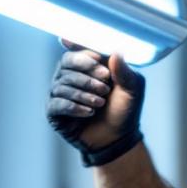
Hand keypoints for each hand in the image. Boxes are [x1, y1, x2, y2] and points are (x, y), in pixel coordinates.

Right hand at [46, 39, 144, 166]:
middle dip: (86, 75)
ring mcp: (60, 93)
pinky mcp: (54, 111)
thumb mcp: (132, 89)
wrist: (118, 138)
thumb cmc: (124, 109)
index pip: (77, 49)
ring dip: (83, 94)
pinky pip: (57, 103)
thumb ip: (124, 71)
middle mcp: (70, 75)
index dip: (83, 51)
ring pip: (61, 84)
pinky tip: (88, 112)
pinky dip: (73, 107)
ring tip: (100, 104)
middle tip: (105, 87)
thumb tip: (116, 52)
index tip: (97, 58)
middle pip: (66, 63)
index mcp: (87, 65)